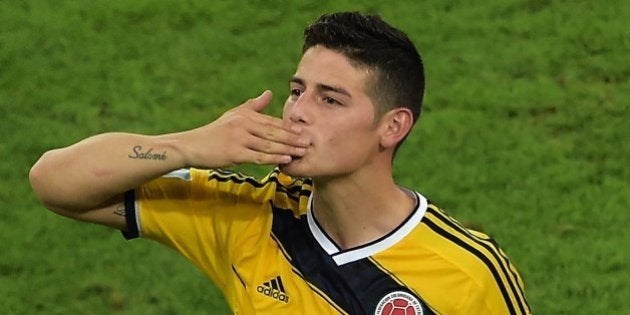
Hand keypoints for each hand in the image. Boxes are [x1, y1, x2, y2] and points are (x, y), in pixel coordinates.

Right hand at [176, 90, 307, 167]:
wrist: (192, 146)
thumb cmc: (214, 132)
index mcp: (245, 116)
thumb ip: (253, 105)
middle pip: (273, 132)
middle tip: (309, 141)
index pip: (271, 121)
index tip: (304, 130)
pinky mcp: (234, 153)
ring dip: (287, 149)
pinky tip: (285, 160)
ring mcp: (239, 139)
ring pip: (268, 145)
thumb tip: (269, 93)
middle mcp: (243, 125)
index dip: (289, 127)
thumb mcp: (234, 115)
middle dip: (293, 138)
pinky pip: (258, 157)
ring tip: (302, 152)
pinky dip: (273, 158)